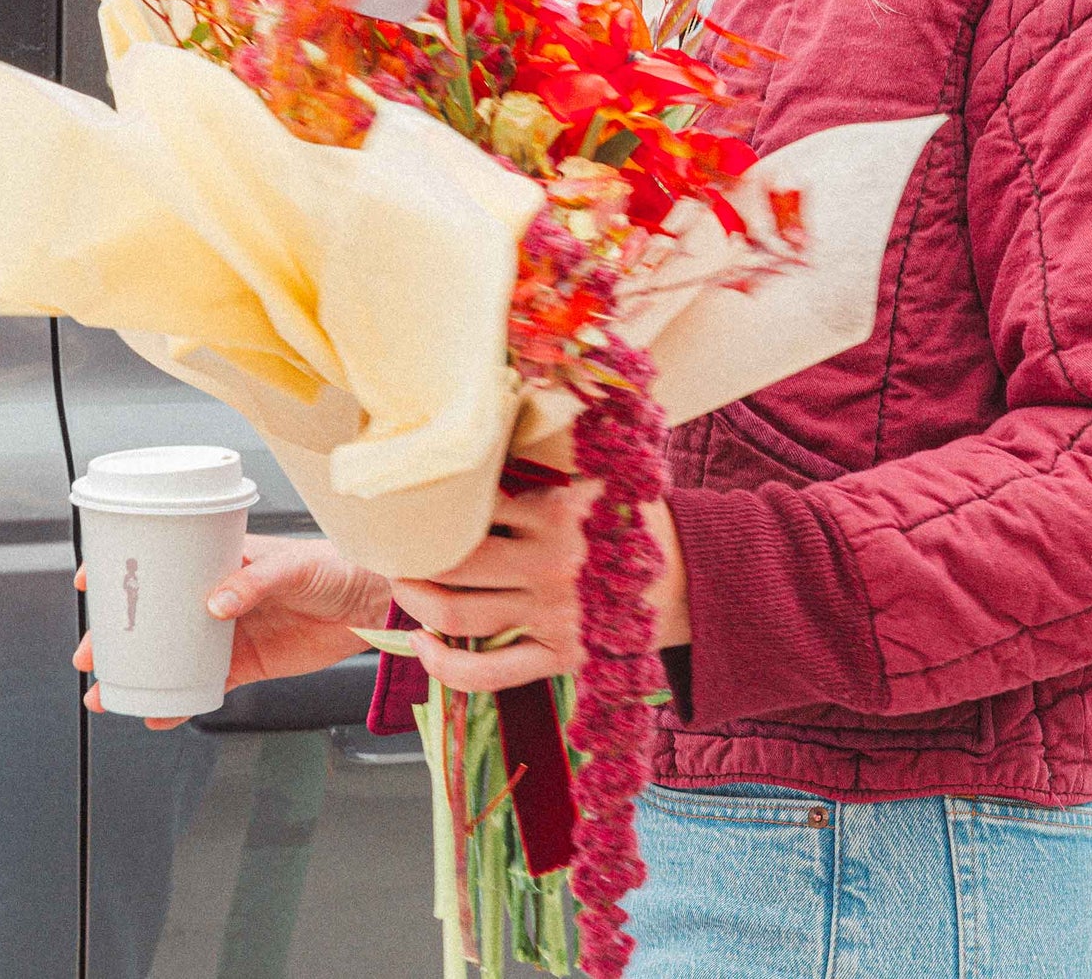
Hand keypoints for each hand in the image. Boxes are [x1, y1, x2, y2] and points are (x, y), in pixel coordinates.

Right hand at [72, 533, 390, 730]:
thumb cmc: (338, 566)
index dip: (126, 568)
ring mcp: (231, 631)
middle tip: (90, 654)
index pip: (166, 559)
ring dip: (139, 673)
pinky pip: (204, 684)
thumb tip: (215, 605)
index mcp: (225, 560)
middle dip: (118, 634)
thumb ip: (255, 582)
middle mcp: (220, 595)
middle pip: (157, 615)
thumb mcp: (296, 566)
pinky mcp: (248, 663)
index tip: (91, 580)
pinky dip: (179, 701)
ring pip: (172, 654)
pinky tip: (158, 714)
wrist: (374, 603)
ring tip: (107, 694)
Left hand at [391, 479, 689, 692]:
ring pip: (462, 615)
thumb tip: (498, 418)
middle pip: (456, 562)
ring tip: (402, 587)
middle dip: (412, 556)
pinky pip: (492, 673)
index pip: (476, 504)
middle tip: (391, 546)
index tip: (408, 498)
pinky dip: (448, 668)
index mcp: (558, 512)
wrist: (701, 581)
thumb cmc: (642, 522)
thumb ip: (553, 459)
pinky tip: (425, 651)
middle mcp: (550, 565)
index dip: (435, 502)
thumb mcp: (604, 476)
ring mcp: (553, 615)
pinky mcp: (561, 657)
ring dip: (419, 603)